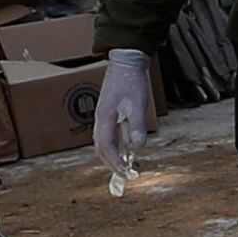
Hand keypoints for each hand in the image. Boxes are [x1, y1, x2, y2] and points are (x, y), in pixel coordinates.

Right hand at [91, 49, 156, 172]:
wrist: (126, 60)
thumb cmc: (132, 81)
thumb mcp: (138, 104)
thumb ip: (137, 125)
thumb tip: (137, 147)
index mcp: (104, 118)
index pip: (105, 147)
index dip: (115, 162)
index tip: (126, 173)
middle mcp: (99, 118)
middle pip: (100, 147)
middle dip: (111, 163)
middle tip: (124, 176)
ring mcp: (102, 115)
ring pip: (102, 141)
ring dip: (111, 156)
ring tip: (123, 166)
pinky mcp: (107, 112)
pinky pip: (106, 134)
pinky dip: (113, 146)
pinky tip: (123, 149)